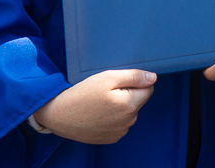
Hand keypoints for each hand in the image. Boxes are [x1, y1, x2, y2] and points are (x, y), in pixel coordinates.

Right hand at [33, 69, 156, 143]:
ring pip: (130, 113)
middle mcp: (128, 122)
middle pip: (138, 101)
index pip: (148, 89)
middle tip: (108, 91)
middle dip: (128, 94)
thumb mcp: (109, 77)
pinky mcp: (111, 138)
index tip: (120, 82)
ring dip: (121, 106)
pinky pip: (121, 123)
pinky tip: (100, 113)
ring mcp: (119, 132)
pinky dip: (114, 117)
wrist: (60, 114)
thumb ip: (134, 77)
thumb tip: (153, 78)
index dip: (135, 82)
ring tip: (101, 102)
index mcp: (129, 105)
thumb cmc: (84, 93)